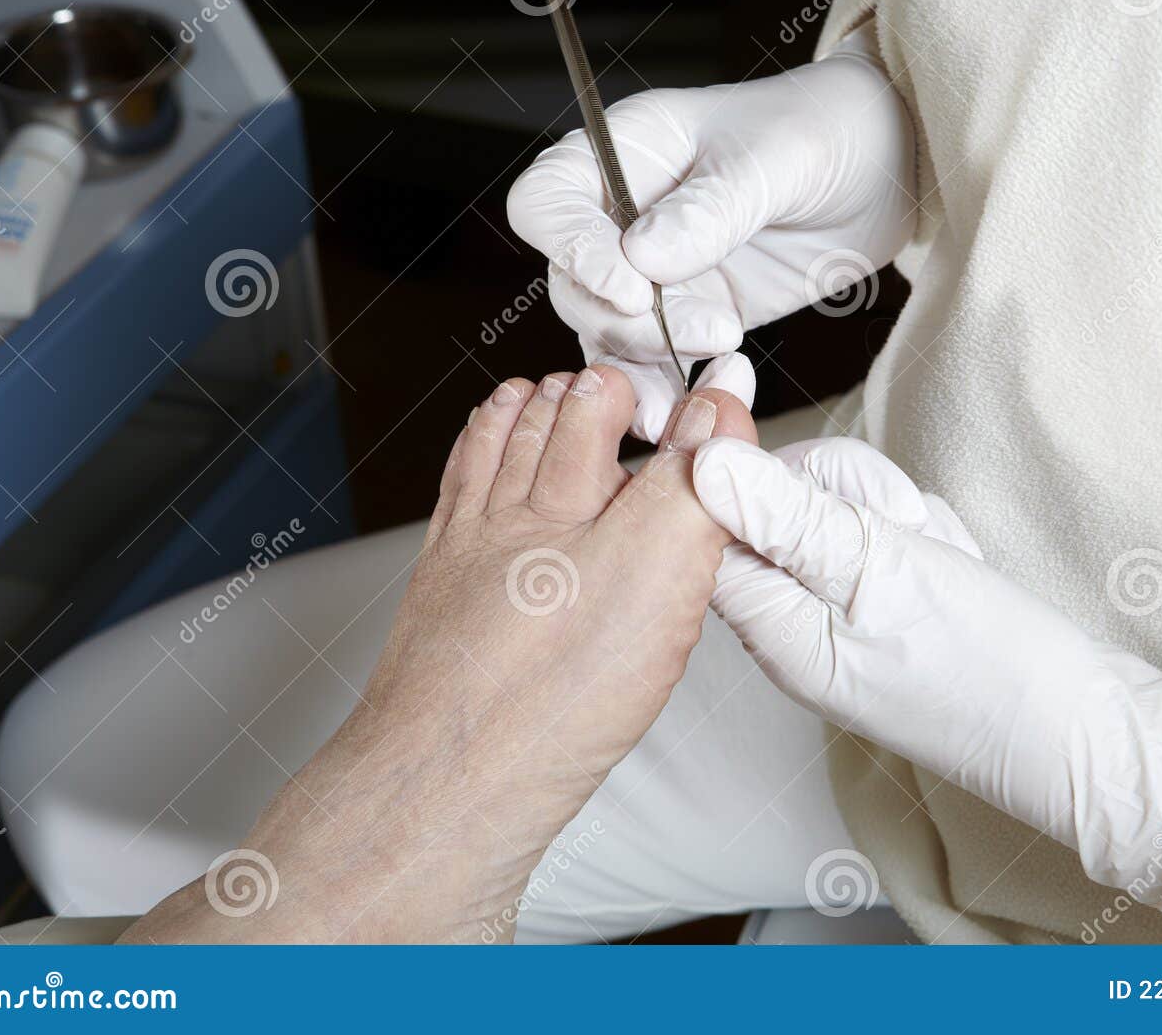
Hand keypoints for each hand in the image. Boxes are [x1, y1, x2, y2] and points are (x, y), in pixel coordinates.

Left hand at [124, 371, 755, 943]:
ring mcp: (469, 546)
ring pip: (498, 449)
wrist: (448, 780)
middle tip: (624, 382)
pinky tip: (481, 459)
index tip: (704, 389)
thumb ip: (697, 480)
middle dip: (592, 389)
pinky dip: (474, 456)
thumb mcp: (660, 571)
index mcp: (577, 501)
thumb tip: (722, 399)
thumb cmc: (554, 693)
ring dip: (527, 410)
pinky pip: (456, 495)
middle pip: (555, 420)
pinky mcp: (439, 586)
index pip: (628, 414)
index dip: (668, 395)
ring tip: (544, 392)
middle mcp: (516, 512)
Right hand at [507, 28, 915, 439]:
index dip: (571, 250)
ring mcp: (653, 270)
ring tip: (687, 400)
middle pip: (570, 281)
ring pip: (604, 333)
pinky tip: (692, 413)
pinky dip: (664, 393)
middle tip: (703, 331)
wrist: (887, 169)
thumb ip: (713, 207)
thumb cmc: (830, 129)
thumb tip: (643, 259)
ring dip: (638, 372)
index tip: (633, 288)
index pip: (548, 202)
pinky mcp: (688, 315)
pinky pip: (651, 364)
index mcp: (626, 151)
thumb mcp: (779, 157)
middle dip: (623, 321)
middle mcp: (623, 213)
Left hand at [692, 436, 1161, 905]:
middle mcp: (791, 623)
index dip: (769, 480)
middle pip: (778, 502)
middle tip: (903, 527)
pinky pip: (887, 535)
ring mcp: (840, 614)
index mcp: (768, 626)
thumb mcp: (875, 569)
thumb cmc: (981, 662)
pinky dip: (925, 537)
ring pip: (841, 507)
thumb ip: (784, 515)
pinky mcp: (887, 603)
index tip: (836, 492)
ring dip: (897, 515)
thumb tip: (701, 462)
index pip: (714, 519)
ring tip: (938, 556)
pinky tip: (955, 568)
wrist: (1080, 730)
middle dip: (851, 493)